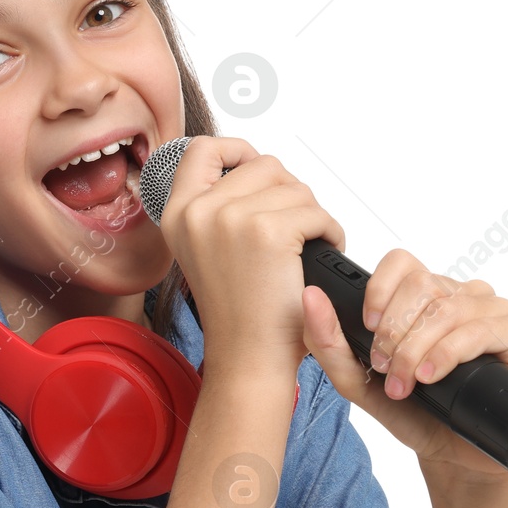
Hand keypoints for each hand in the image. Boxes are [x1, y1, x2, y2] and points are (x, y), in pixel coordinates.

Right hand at [159, 136, 344, 384]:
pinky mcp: (266, 232)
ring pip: (295, 188)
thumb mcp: (207, 250)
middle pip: (263, 165)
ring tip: (306, 248)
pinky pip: (315, 212)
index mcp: (177, 214)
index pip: (203, 150)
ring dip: (313, 215)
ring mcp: (229, 218)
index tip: (255, 168)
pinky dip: (330, 232)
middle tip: (294, 231)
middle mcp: (197, 211)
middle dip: (289, 194)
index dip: (237, 150)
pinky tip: (320, 254)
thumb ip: (217, 208)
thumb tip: (252, 165)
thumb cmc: (239, 312)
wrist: (248, 357)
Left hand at [299, 249, 507, 480]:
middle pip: (423, 285)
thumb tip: (309, 297)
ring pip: (450, 307)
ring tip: (407, 384)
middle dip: (395, 331)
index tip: (368, 326)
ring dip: (418, 349)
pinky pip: (484, 327)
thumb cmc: (413, 413)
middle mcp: (460, 296)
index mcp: (424, 297)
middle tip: (386, 369)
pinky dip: (450, 352)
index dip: (381, 290)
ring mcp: (493, 311)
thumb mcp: (359, 381)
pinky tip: (433, 376)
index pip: (402, 263)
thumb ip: (328, 342)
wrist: (453, 455)